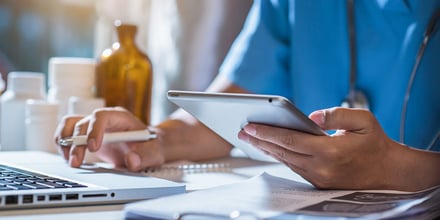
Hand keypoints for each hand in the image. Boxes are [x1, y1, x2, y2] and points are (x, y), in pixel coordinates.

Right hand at [54, 107, 166, 170]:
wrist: (148, 146)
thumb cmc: (151, 146)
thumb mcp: (155, 152)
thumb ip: (146, 156)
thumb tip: (131, 160)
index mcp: (121, 117)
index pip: (102, 116)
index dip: (94, 130)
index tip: (93, 148)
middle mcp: (104, 119)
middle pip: (83, 123)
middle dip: (76, 143)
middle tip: (76, 162)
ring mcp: (93, 126)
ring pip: (70, 124)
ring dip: (64, 141)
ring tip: (70, 160)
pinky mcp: (86, 135)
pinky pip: (67, 133)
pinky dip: (63, 145)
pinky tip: (69, 158)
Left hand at [238, 107, 409, 189]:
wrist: (388, 172)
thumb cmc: (375, 143)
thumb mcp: (363, 120)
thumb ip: (336, 114)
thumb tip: (311, 116)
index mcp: (329, 152)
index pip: (290, 141)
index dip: (267, 132)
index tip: (249, 125)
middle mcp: (320, 167)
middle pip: (282, 152)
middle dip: (259, 140)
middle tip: (241, 130)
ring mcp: (318, 177)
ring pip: (285, 161)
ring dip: (266, 149)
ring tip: (250, 138)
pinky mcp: (318, 182)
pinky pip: (293, 167)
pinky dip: (279, 156)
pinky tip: (270, 148)